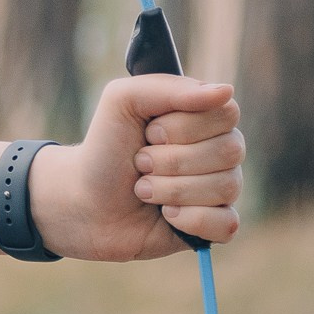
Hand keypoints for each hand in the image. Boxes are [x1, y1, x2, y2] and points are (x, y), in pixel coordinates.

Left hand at [32, 76, 242, 260]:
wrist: (84, 201)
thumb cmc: (106, 147)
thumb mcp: (121, 102)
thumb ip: (167, 88)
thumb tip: (225, 92)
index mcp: (204, 117)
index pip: (227, 112)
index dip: (184, 126)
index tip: (150, 133)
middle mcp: (220, 151)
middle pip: (229, 151)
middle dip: (170, 160)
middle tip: (140, 163)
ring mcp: (221, 189)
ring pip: (226, 187)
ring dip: (171, 190)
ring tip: (143, 189)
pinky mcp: (217, 225)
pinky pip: (227, 224)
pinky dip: (188, 220)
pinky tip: (165, 215)